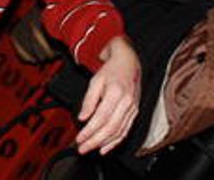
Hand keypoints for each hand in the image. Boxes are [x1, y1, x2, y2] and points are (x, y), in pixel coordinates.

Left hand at [75, 36, 140, 155]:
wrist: (129, 64)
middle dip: (95, 141)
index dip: (89, 131)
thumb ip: (89, 100)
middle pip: (110, 128)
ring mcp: (132, 109)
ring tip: (91, 149)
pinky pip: (125, 131)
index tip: (79, 138)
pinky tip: (105, 148)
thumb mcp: (95, 80)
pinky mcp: (134, 113)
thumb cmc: (112, 71)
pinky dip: (115, 142)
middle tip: (82, 148)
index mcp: (116, 93)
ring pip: (118, 132)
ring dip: (104, 144)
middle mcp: (126, 102)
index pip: (101, 117)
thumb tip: (82, 117)